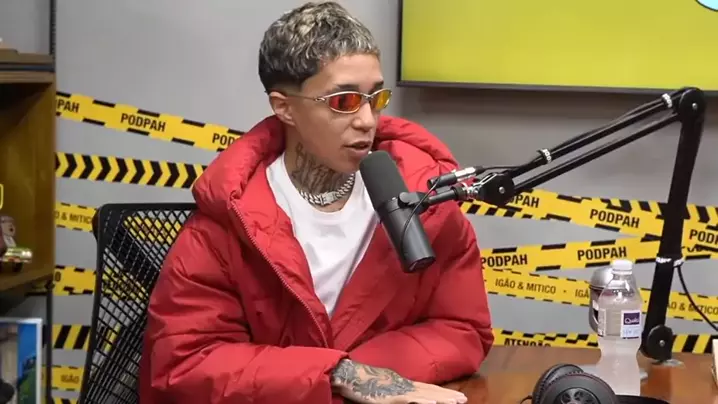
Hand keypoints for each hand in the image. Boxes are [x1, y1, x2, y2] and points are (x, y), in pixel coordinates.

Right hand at [331, 359, 467, 403]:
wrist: (346, 374)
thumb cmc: (361, 381)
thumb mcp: (382, 385)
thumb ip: (395, 390)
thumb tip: (404, 395)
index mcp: (402, 383)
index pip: (427, 388)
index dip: (442, 392)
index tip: (456, 395)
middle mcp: (404, 385)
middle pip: (430, 391)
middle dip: (447, 396)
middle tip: (464, 399)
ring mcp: (399, 390)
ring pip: (425, 396)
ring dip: (441, 399)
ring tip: (457, 402)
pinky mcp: (391, 397)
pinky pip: (410, 400)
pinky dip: (423, 401)